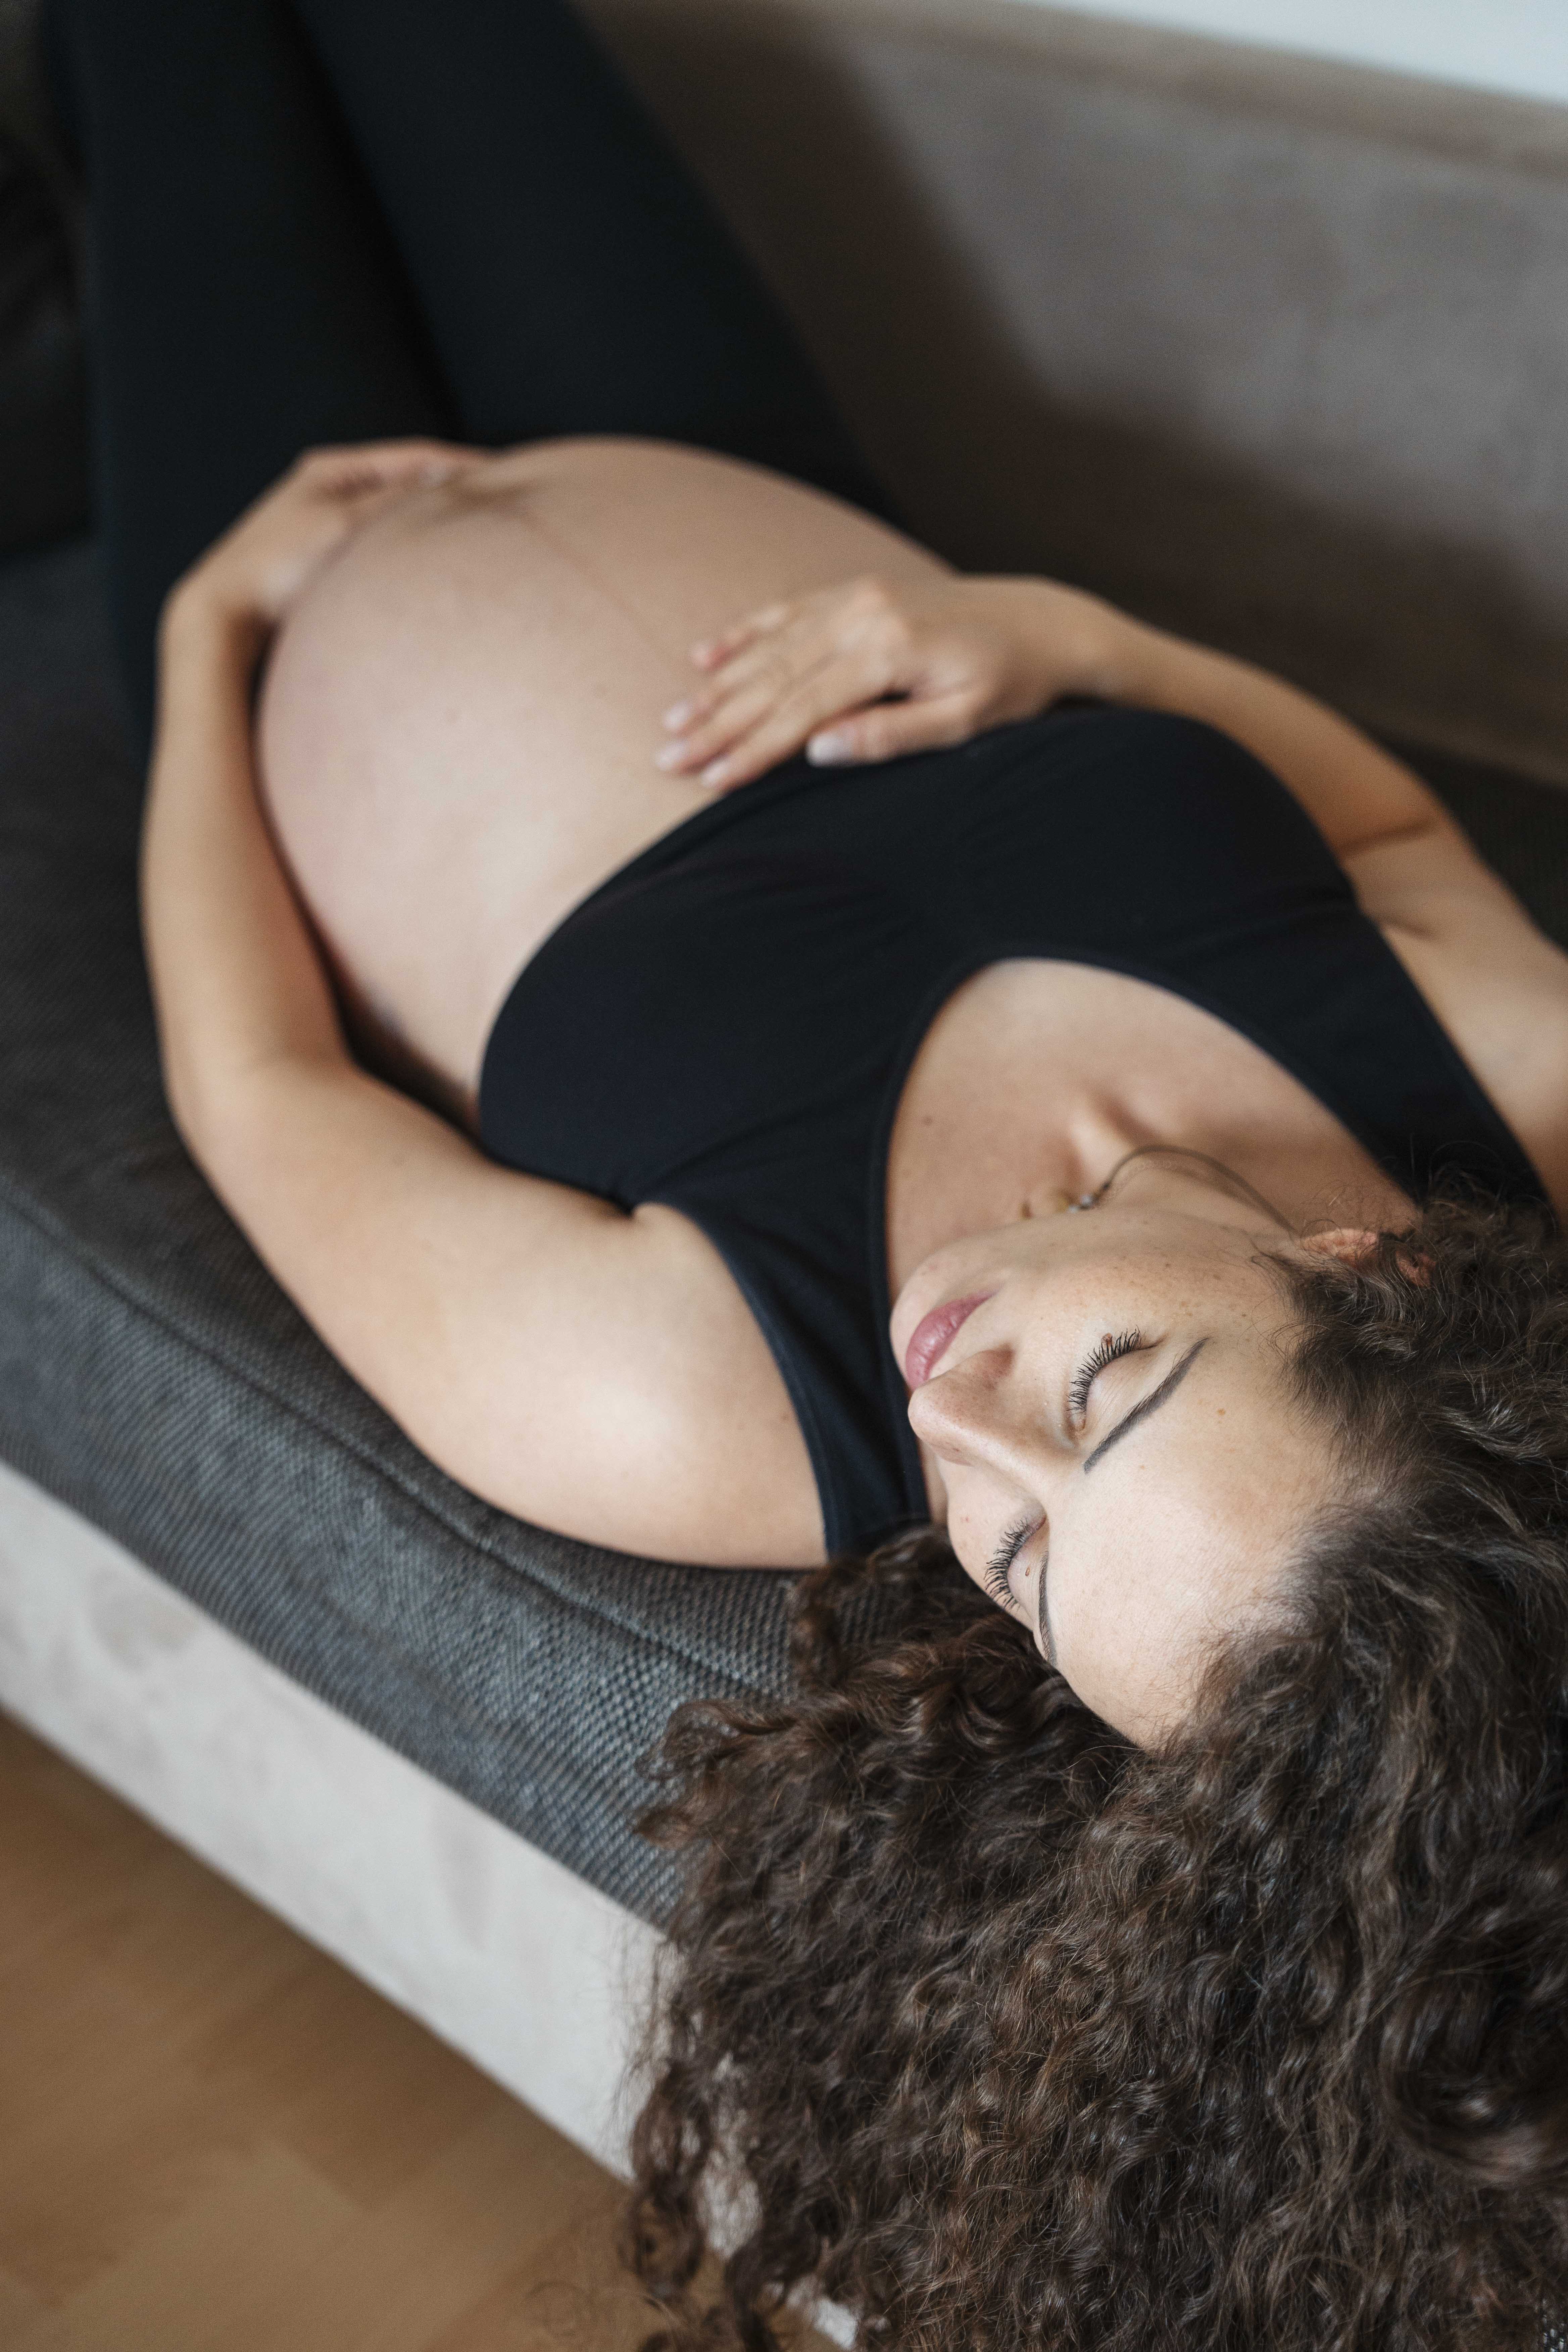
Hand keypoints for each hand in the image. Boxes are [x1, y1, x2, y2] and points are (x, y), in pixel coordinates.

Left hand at [164, 439, 486, 645]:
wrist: (225, 617)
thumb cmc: (276, 567)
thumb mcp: (345, 525)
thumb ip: (398, 501)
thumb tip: (449, 479)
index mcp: (332, 469)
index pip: (416, 456)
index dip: (464, 465)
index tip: (507, 476)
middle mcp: (331, 491)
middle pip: (410, 484)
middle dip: (454, 493)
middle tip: (503, 504)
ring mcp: (331, 527)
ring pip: (399, 520)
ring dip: (434, 526)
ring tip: (477, 535)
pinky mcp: (329, 562)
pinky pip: (386, 549)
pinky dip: (412, 553)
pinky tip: (434, 569)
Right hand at [655, 572, 1123, 791]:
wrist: (1044, 623)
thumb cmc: (1012, 684)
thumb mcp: (964, 722)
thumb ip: (891, 735)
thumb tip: (820, 752)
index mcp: (888, 651)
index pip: (801, 710)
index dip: (751, 748)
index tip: (710, 778)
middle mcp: (863, 614)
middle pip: (773, 679)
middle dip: (717, 722)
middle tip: (669, 755)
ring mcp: (857, 597)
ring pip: (770, 647)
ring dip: (718, 685)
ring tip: (674, 718)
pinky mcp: (857, 592)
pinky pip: (786, 613)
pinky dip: (743, 635)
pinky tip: (705, 657)